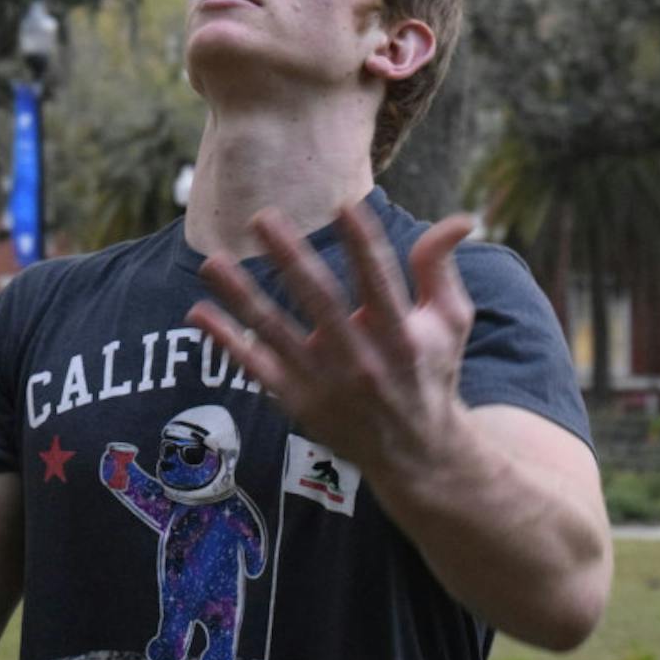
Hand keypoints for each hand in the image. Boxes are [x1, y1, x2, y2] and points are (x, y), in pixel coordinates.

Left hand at [186, 201, 476, 474]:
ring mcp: (325, 384)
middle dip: (290, 258)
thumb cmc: (432, 371)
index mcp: (401, 336)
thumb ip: (441, 267)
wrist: (416, 455)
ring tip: (212, 262)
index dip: (362, 242)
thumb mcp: (451, 321)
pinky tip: (199, 311)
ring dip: (241, 296)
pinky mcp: (298, 402)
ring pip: (276, 332)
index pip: (379, 280)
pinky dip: (226, 341)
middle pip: (320, 301)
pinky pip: (255, 367)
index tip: (343, 204)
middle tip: (262, 217)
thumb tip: (460, 219)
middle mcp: (361, 360)